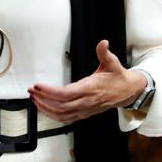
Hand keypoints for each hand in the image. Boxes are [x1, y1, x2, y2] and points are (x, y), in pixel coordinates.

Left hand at [28, 40, 146, 122]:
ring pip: (62, 115)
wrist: (128, 92)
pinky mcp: (84, 114)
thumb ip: (104, 53)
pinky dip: (53, 116)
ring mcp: (85, 110)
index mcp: (91, 89)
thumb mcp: (113, 63)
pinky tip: (45, 108)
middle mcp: (86, 101)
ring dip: (46, 108)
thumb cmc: (118, 78)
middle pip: (60, 106)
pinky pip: (66, 118)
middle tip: (32, 91)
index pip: (66, 94)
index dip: (50, 92)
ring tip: (35, 99)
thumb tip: (103, 43)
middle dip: (43, 99)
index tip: (39, 86)